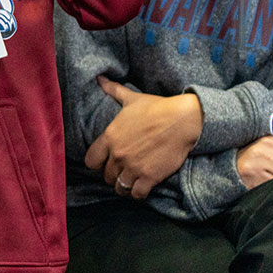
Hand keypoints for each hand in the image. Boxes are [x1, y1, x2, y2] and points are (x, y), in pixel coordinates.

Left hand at [85, 76, 203, 198]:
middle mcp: (118, 154)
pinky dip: (137, 193)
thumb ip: (113, 90)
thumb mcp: (131, 98)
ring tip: (129, 182)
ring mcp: (133, 167)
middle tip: (120, 171)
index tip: (104, 162)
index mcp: (110, 137)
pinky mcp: (150, 177)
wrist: (181, 120)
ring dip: (124, 186)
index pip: (91, 161)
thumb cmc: (156, 107)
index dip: (96, 163)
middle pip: (106, 176)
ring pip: (120, 187)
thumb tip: (100, 79)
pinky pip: (137, 194)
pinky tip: (141, 186)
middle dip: (112, 174)